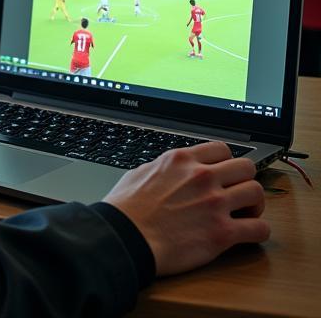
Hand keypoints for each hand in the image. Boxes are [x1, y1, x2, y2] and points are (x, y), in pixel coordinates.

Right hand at [104, 141, 268, 275]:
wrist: (125, 237)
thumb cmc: (127, 209)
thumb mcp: (141, 173)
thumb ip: (164, 169)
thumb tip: (170, 172)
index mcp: (181, 160)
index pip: (222, 149)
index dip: (225, 162)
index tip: (224, 174)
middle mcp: (202, 177)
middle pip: (246, 167)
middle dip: (244, 180)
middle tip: (237, 193)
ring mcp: (214, 204)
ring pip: (257, 193)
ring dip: (254, 204)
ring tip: (245, 214)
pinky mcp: (222, 233)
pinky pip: (260, 228)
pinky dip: (258, 231)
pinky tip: (248, 234)